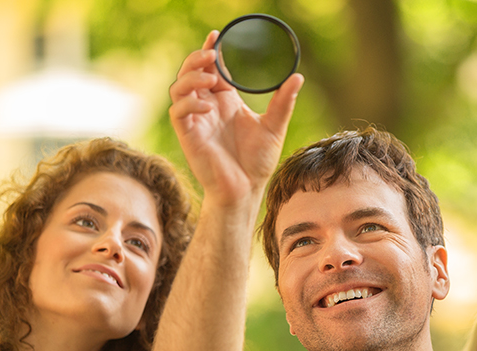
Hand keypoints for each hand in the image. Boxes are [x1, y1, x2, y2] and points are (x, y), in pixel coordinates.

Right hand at [169, 31, 303, 206]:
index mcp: (225, 102)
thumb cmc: (257, 162)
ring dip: (191, 77)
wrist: (245, 190)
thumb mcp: (274, 127)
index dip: (210, 51)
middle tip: (211, 54)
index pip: (212, 69)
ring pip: (179, 87)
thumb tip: (297, 76)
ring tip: (210, 78)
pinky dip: (191, 104)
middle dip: (196, 59)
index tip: (215, 36)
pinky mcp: (188, 135)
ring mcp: (196, 120)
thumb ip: (283, 102)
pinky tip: (209, 106)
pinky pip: (179, 112)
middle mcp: (208, 107)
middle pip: (190, 72)